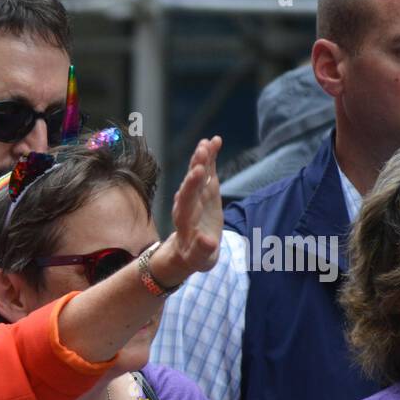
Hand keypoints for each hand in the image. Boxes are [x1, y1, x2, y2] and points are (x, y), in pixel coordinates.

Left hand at [154, 136, 223, 285]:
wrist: (190, 251)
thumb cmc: (195, 258)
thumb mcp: (198, 259)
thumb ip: (201, 250)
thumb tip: (207, 241)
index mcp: (184, 221)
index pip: (185, 201)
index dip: (190, 186)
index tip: (197, 173)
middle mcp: (187, 205)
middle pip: (190, 184)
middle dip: (195, 168)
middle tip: (202, 151)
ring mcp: (195, 196)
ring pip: (197, 175)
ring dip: (201, 158)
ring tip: (208, 142)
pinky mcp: (205, 191)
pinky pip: (207, 172)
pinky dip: (210, 157)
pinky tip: (215, 140)